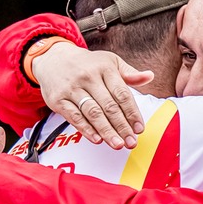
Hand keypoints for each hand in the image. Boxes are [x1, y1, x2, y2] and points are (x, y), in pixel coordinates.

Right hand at [30, 41, 152, 148]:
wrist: (53, 59)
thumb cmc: (86, 63)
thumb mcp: (109, 61)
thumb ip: (128, 73)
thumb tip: (149, 76)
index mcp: (104, 68)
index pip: (122, 94)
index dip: (132, 113)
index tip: (139, 129)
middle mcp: (88, 77)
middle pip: (109, 106)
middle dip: (122, 126)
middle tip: (131, 142)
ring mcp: (72, 88)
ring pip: (93, 113)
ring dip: (106, 131)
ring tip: (118, 144)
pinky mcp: (58, 99)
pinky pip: (74, 117)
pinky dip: (86, 129)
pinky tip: (97, 139)